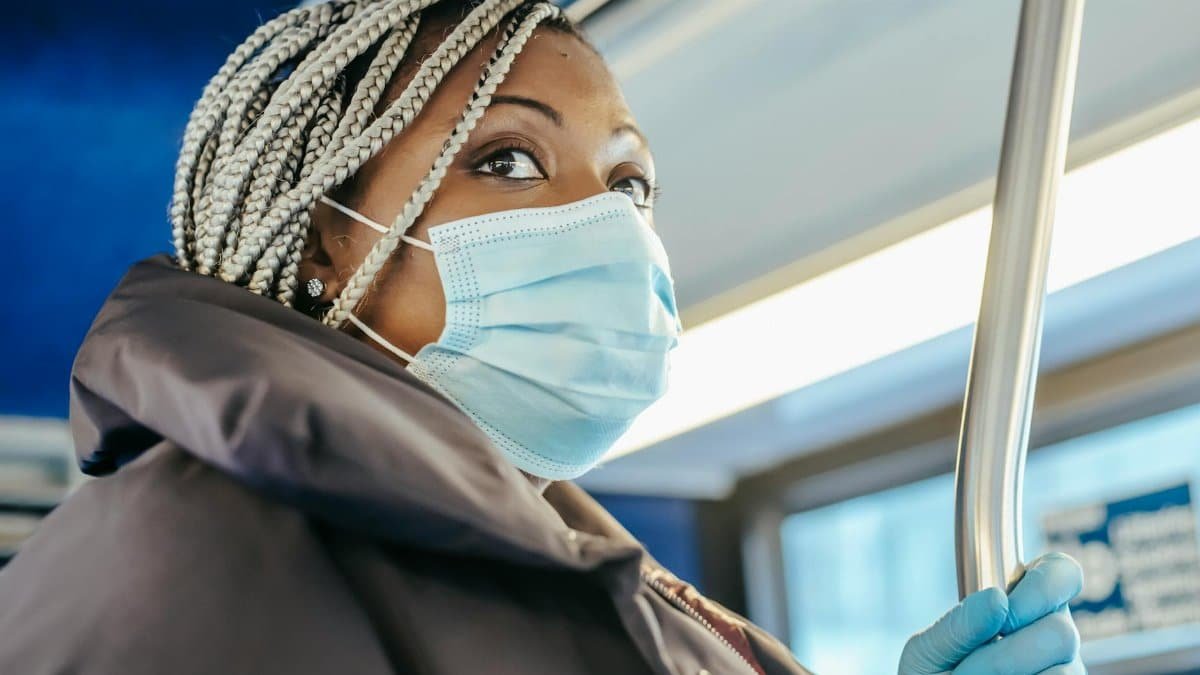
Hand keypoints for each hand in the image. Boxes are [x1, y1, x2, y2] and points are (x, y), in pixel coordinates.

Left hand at [898, 553, 1084, 673]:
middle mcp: (1053, 633)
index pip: (1062, 572)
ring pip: (1062, 671)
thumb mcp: (931, 647)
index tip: (1003, 607)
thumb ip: (960, 624)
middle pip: (1062, 631)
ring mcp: (1064, 668)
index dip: (1043, 586)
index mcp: (1025, 602)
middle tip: (968, 667)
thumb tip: (998, 599)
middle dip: (1006, 654)